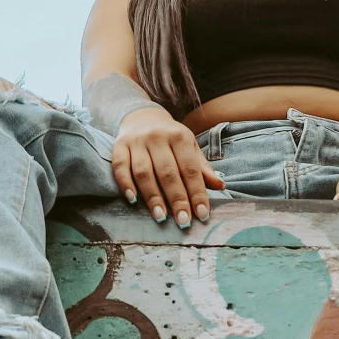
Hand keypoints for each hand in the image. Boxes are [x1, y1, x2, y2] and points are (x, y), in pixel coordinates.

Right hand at [111, 106, 222, 227]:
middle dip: (177, 199)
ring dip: (152, 196)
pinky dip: (125, 184)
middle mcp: (158, 137)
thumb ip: (202, 168)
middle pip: (168, 173)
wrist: (142, 117)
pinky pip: (120, 166)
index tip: (202, 214)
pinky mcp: (119, 145)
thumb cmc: (171, 139)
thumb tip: (220, 186)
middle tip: (183, 221)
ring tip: (161, 217)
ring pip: (144, 172)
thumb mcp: (190, 148)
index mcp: (179, 136)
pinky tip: (133, 200)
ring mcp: (137, 141)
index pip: (190, 169)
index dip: (197, 193)